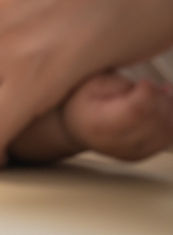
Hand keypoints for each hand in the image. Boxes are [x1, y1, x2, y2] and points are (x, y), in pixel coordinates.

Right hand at [8, 73, 172, 162]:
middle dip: (157, 99)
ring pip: (166, 130)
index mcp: (99, 124)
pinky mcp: (144, 154)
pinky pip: (168, 137)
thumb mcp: (89, 80)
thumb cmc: (78, 98)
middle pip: (154, 121)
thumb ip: (117, 82)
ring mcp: (132, 153)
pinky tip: (159, 102)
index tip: (143, 82)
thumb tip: (150, 87)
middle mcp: (116, 144)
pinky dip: (169, 117)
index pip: (136, 112)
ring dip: (166, 108)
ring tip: (153, 92)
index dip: (147, 93)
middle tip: (145, 86)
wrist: (72, 125)